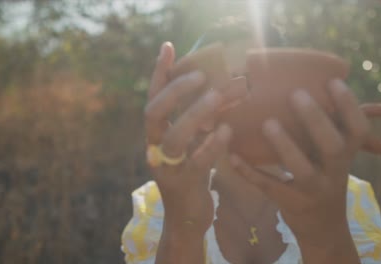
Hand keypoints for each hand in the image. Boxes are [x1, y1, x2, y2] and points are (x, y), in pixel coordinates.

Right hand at [145, 42, 242, 234]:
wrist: (187, 220)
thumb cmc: (193, 177)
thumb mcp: (192, 146)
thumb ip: (199, 122)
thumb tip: (220, 89)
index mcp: (155, 136)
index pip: (153, 99)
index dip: (159, 74)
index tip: (169, 47)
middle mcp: (155, 149)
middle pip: (154, 114)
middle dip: (175, 91)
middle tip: (201, 74)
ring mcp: (167, 169)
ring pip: (173, 138)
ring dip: (195, 114)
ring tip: (218, 96)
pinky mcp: (184, 186)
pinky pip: (197, 163)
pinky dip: (212, 145)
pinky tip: (227, 131)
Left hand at [229, 80, 368, 244]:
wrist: (324, 228)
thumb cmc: (325, 179)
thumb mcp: (333, 158)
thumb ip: (326, 132)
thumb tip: (307, 88)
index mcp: (348, 156)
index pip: (359, 130)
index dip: (350, 106)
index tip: (333, 82)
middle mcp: (335, 173)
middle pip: (333, 146)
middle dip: (316, 120)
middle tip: (296, 94)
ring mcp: (313, 191)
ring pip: (302, 170)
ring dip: (285, 146)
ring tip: (268, 124)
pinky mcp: (291, 203)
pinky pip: (269, 187)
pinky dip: (250, 172)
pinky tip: (232, 156)